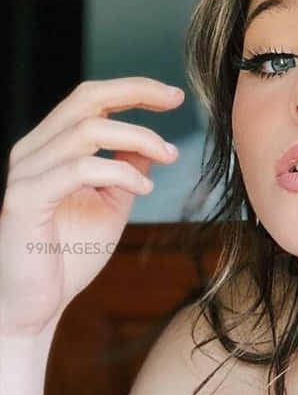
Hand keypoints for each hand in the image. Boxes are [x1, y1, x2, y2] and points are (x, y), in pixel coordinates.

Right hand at [0, 78, 183, 336]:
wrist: (35, 306)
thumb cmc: (69, 256)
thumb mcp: (110, 205)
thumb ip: (127, 171)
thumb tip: (153, 145)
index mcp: (50, 148)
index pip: (89, 99)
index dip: (132, 89)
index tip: (174, 95)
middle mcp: (33, 152)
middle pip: (85, 99)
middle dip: (136, 92)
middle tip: (176, 102)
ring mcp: (26, 174)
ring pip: (87, 130)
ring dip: (138, 139)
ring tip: (167, 158)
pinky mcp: (25, 200)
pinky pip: (79, 169)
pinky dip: (120, 172)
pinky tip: (144, 188)